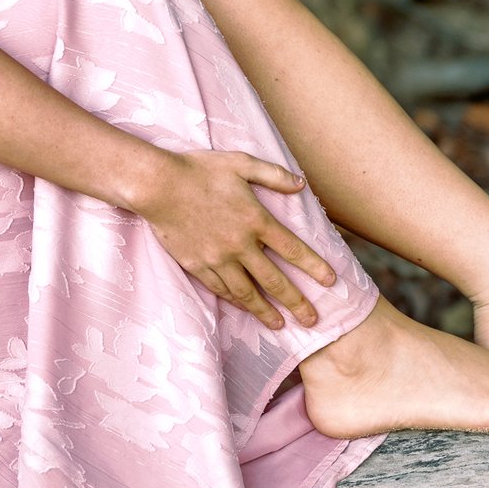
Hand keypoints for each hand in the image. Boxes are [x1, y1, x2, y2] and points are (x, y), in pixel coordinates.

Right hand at [123, 147, 338, 329]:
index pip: (293, 250)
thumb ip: (273, 175)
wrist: (158, 184)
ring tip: (279, 324)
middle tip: (313, 321)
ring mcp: (217, 258)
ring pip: (247, 292)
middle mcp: (240, 244)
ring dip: (265, 310)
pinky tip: (245, 307)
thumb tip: (301, 184)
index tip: (331, 281)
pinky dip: (235, 300)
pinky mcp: (196, 265)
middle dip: (296, 302)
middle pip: (274, 280)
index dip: (314, 267)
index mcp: (256, 220)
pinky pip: (220, 288)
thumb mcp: (241, 162)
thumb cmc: (200, 169)